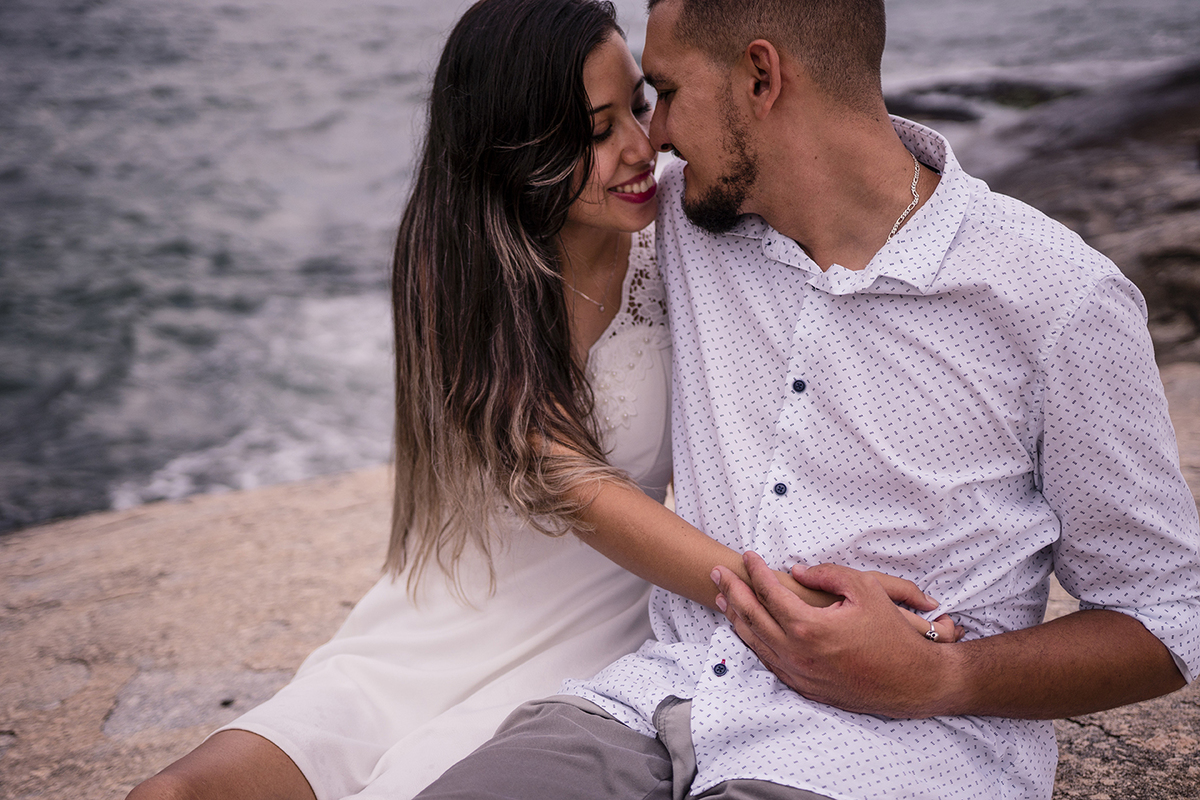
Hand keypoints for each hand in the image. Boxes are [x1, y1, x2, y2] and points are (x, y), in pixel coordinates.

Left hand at [712, 552, 961, 716]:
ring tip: (722, 598)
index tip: (747, 555)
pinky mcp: (804, 687)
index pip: (770, 592)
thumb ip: (828, 575)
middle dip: (732, 591)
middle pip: (752, 617)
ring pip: (755, 642)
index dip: (755, 571)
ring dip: (736, 617)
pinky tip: (747, 630)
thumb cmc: (892, 634)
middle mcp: (796, 654)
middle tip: (717, 572)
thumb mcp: (866, 590)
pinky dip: (753, 642)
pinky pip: (768, 662)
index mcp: (808, 628)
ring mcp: (798, 674)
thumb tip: (797, 569)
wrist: (913, 682)